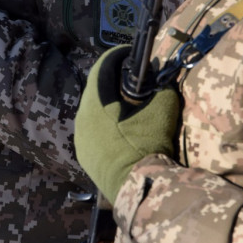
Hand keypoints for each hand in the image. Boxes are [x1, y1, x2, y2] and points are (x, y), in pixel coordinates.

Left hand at [73, 45, 179, 203]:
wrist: (139, 188)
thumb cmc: (149, 145)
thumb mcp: (162, 110)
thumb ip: (161, 88)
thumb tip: (161, 78)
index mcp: (95, 102)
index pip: (102, 66)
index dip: (117, 56)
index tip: (130, 54)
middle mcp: (81, 116)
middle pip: (95, 88)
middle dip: (112, 79)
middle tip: (132, 78)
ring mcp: (80, 137)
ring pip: (91, 110)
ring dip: (107, 103)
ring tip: (128, 105)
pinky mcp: (83, 154)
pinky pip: (91, 130)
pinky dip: (104, 123)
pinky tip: (120, 129)